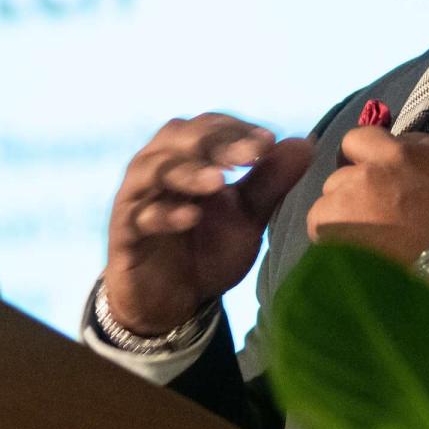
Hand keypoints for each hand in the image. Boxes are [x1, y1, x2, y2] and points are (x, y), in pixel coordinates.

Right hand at [103, 115, 314, 335]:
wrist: (172, 300)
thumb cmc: (207, 249)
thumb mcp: (246, 217)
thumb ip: (269, 182)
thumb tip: (304, 144)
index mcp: (186, 157)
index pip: (207, 127)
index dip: (235, 130)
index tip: (269, 143)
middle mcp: (156, 168)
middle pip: (176, 138)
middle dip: (214, 142)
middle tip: (250, 155)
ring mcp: (137, 199)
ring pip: (153, 170)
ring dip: (187, 172)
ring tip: (219, 182)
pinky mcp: (124, 233)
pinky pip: (138, 216)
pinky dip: (163, 214)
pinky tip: (190, 218)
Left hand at [305, 128, 428, 261]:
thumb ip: (418, 157)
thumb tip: (394, 151)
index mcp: (411, 150)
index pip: (364, 136)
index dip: (362, 157)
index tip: (370, 176)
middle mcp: (376, 162)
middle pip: (344, 169)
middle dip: (352, 189)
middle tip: (372, 215)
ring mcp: (349, 188)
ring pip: (330, 195)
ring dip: (342, 211)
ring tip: (364, 238)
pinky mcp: (329, 215)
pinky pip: (319, 219)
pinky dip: (330, 233)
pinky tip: (351, 248)